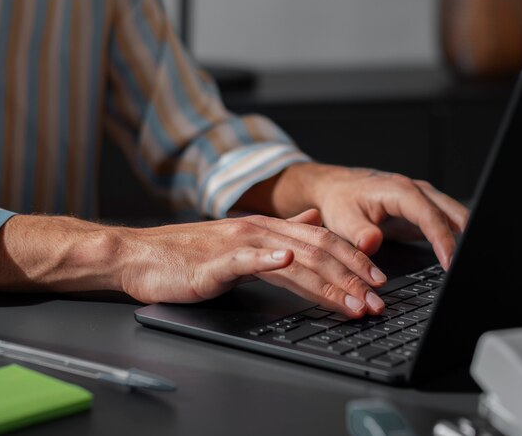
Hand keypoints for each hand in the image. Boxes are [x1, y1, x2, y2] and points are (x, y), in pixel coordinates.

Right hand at [116, 209, 388, 317]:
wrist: (140, 256)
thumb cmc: (186, 255)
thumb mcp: (241, 240)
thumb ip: (280, 231)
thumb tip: (312, 219)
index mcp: (266, 228)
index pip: (322, 241)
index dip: (355, 260)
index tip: (380, 283)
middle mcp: (257, 231)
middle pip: (316, 252)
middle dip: (352, 278)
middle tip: (379, 301)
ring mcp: (237, 244)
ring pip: (292, 260)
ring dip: (327, 282)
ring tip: (352, 302)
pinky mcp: (215, 261)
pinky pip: (245, 258)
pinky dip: (268, 260)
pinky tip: (287, 263)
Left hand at [240, 163, 468, 269]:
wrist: (335, 188)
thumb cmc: (340, 200)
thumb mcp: (342, 218)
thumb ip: (358, 232)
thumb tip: (371, 243)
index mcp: (399, 191)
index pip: (429, 215)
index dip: (443, 239)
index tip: (450, 263)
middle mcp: (416, 191)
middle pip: (453, 212)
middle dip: (469, 236)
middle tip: (472, 266)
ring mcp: (422, 200)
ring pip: (454, 216)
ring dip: (466, 236)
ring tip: (472, 263)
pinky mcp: (422, 211)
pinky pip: (445, 223)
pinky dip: (456, 237)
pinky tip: (461, 257)